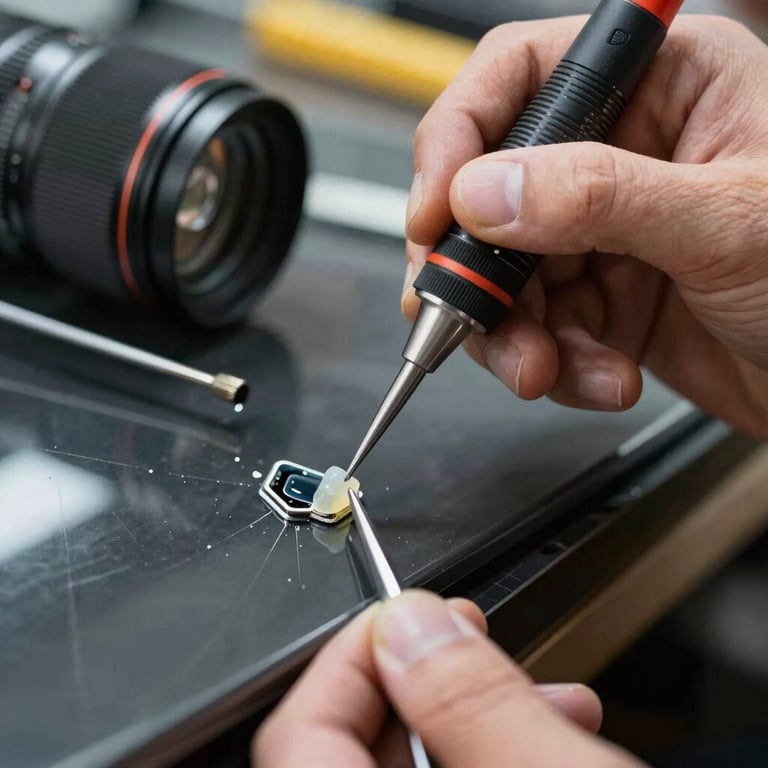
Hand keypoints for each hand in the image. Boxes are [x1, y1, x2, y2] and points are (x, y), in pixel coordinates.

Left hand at [253, 591, 640, 766]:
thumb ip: (478, 703)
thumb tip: (414, 621)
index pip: (300, 728)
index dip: (353, 651)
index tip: (409, 611)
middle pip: (350, 737)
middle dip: (429, 673)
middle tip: (474, 633)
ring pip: (405, 761)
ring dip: (477, 712)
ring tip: (547, 694)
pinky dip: (493, 750)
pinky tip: (553, 734)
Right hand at [403, 15, 767, 436]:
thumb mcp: (729, 222)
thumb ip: (602, 198)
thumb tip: (485, 191)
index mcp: (662, 89)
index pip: (520, 80)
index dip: (458, 141)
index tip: (435, 213)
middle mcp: (621, 155)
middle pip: (492, 193)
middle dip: (477, 269)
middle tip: (472, 317)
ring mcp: (606, 233)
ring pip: (506, 275)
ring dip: (512, 334)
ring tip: (542, 369)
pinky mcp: (602, 299)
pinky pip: (539, 328)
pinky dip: (554, 364)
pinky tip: (599, 377)